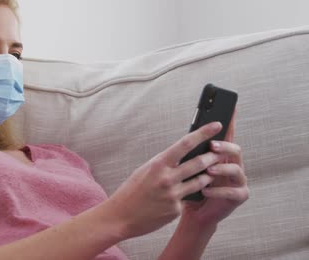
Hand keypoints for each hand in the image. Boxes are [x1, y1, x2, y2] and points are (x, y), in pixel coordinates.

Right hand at [105, 121, 227, 238]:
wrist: (120, 216)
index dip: (203, 133)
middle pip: (199, 162)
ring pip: (200, 181)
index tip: (216, 125)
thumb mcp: (145, 170)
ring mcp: (172, 195)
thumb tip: (182, 154)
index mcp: (158, 164)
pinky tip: (179, 196)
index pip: (185, 144)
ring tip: (210, 173)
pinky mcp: (175, 210)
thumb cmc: (132, 191)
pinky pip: (187, 198)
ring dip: (207, 176)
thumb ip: (164, 163)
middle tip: (220, 153)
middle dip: (212, 157)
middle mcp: (167, 178)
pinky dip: (187, 195)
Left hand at [182, 110, 249, 226]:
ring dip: (221, 169)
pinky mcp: (239, 196)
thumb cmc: (189, 186)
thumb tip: (187, 134)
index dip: (230, 121)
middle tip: (211, 146)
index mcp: (222, 155)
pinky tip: (205, 190)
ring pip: (236, 170)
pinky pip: (233, 192)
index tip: (229, 107)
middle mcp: (233, 165)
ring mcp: (239, 181)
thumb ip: (191, 152)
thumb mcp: (187, 167)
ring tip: (208, 170)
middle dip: (224, 146)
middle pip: (235, 149)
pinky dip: (218, 190)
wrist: (193, 212)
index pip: (227, 135)